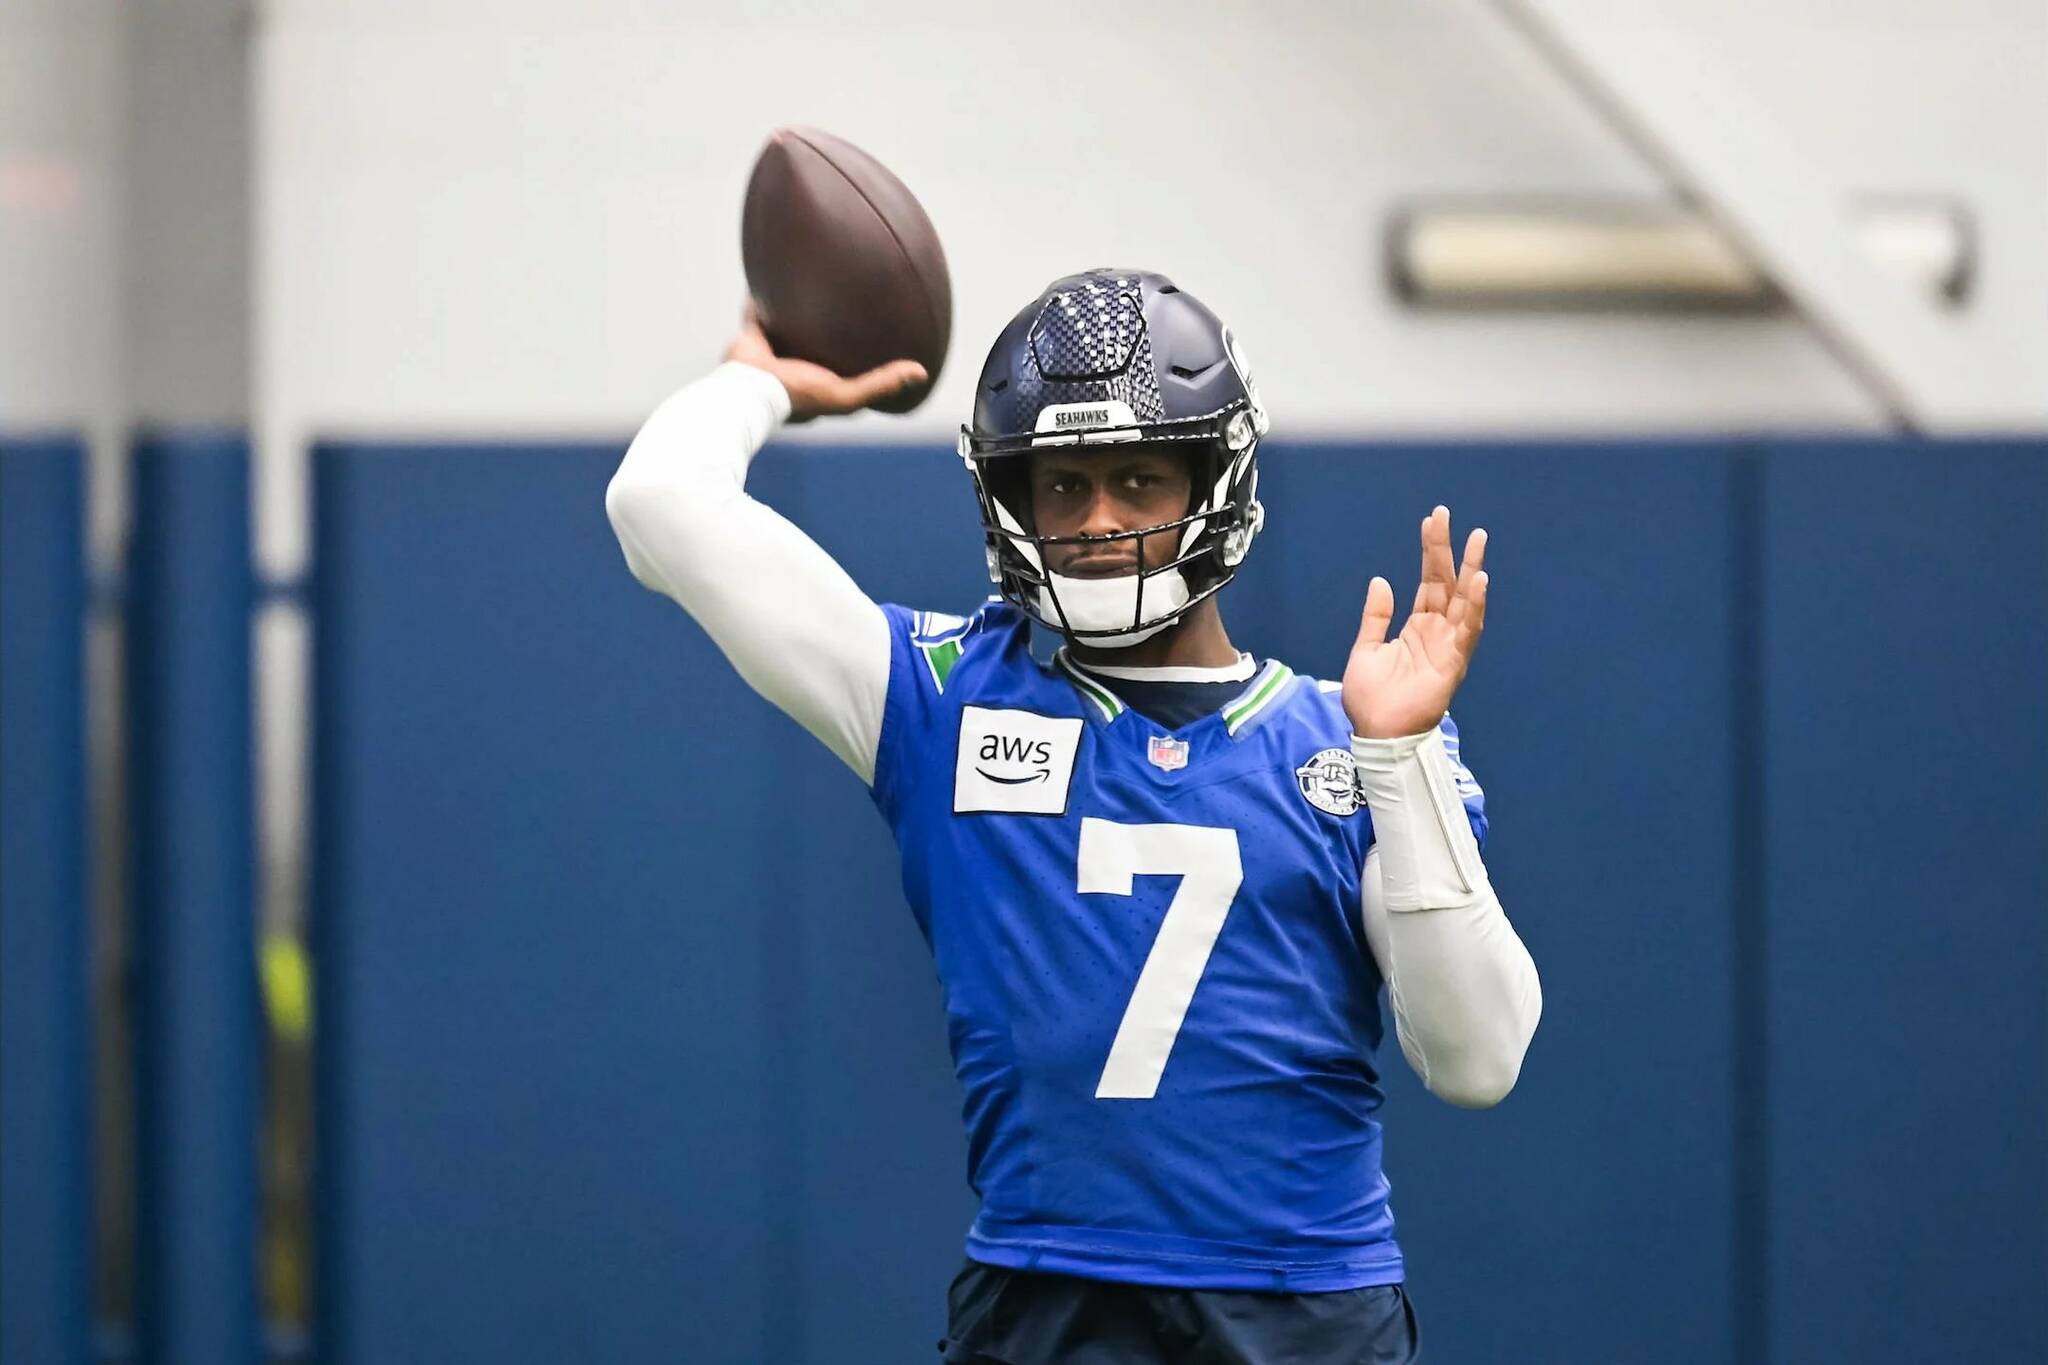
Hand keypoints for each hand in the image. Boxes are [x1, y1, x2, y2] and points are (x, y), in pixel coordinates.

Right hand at [724, 304, 926, 420]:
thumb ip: (880, 383)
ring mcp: (773, 351)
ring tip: (812, 285)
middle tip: (847, 303)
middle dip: (828, 327)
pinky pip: (759, 310)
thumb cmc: (799, 395)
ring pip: (789, 325)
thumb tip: (921, 371)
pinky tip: (771, 274)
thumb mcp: (846, 395)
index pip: (843, 367)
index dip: (857, 354)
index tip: (875, 336)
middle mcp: (796, 366)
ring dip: (798, 310)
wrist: (751, 388)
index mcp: (817, 382)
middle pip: (816, 342)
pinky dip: (763, 295)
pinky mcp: (752, 335)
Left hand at [1342, 506, 1488, 739]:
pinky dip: (1474, 606)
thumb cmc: (1371, 699)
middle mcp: (1436, 632)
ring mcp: (1447, 646)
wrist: (1376, 733)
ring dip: (1471, 570)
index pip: (1428, 581)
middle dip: (1449, 550)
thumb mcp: (1365, 649)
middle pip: (1446, 583)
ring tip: (1477, 540)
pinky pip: (1467, 630)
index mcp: (1416, 627)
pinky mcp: (1453, 663)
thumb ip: (1376, 616)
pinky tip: (1478, 581)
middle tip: (1448, 516)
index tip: (1431, 521)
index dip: (1430, 551)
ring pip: (1463, 601)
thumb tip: (1381, 581)